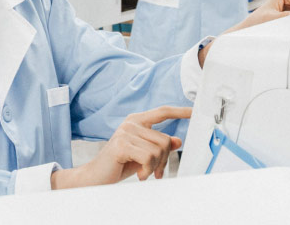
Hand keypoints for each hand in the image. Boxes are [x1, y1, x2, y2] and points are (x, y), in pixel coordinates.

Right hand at [52, 106, 191, 188]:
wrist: (95, 177)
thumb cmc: (118, 165)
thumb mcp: (143, 155)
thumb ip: (158, 146)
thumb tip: (178, 141)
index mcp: (136, 121)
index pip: (163, 112)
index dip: (180, 111)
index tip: (194, 111)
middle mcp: (131, 123)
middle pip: (165, 140)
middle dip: (164, 160)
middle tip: (155, 171)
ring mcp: (125, 132)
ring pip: (159, 150)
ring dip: (154, 167)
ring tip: (144, 173)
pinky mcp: (122, 145)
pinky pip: (149, 158)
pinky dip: (147, 170)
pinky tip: (139, 174)